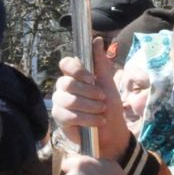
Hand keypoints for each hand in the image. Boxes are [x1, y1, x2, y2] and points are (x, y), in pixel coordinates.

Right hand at [53, 41, 126, 158]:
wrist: (113, 135)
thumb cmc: (110, 109)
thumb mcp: (108, 84)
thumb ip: (101, 64)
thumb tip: (98, 40)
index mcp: (76, 78)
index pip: (65, 64)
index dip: (76, 69)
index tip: (91, 78)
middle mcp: (64, 89)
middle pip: (66, 83)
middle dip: (88, 92)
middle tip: (102, 99)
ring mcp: (60, 104)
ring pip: (67, 100)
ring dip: (89, 107)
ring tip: (101, 112)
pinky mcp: (60, 120)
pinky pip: (67, 115)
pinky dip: (86, 119)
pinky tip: (97, 122)